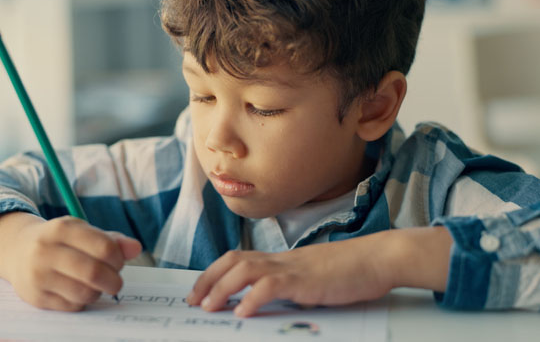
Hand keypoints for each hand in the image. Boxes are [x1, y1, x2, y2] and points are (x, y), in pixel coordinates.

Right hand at [0, 213, 141, 310]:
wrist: (17, 249)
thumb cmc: (60, 241)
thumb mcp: (83, 232)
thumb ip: (111, 240)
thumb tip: (136, 248)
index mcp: (63, 228)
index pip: (104, 247)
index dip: (118, 259)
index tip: (118, 262)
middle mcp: (46, 250)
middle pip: (94, 272)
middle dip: (113, 280)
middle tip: (115, 281)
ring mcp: (38, 275)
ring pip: (84, 292)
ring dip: (98, 292)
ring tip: (95, 285)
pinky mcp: (35, 296)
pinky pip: (72, 306)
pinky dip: (82, 301)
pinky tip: (77, 290)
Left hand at [187, 228, 450, 316]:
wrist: (378, 258)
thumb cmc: (349, 271)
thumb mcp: (312, 278)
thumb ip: (290, 286)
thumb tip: (271, 301)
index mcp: (280, 260)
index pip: (238, 259)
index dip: (214, 273)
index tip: (199, 291)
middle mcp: (280, 260)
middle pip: (233, 261)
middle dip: (208, 280)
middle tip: (193, 301)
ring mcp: (292, 267)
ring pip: (245, 270)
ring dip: (222, 288)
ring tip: (208, 308)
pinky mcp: (306, 279)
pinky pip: (272, 286)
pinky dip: (252, 298)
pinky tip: (242, 313)